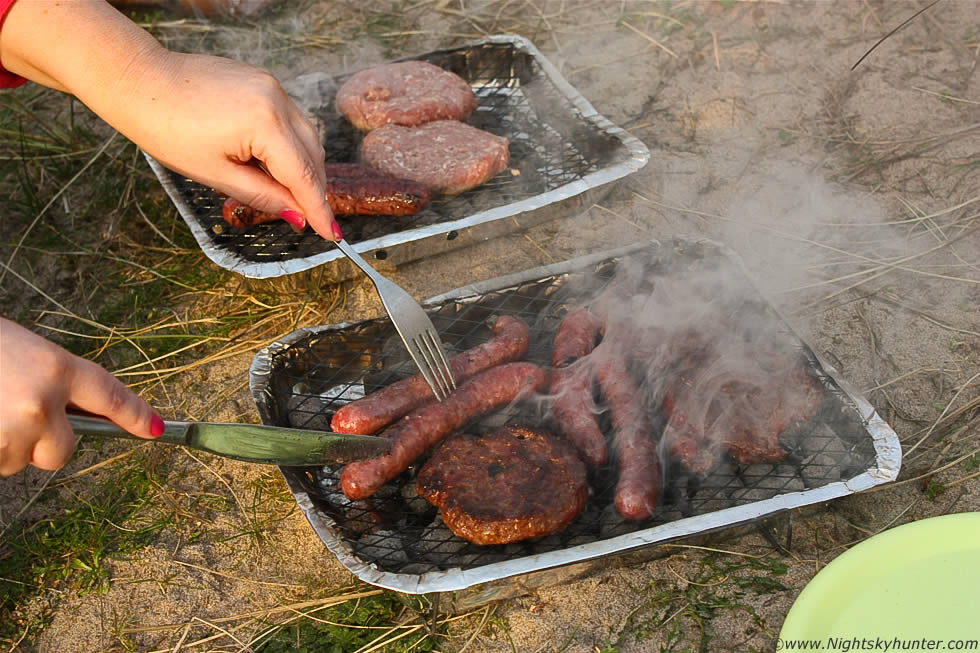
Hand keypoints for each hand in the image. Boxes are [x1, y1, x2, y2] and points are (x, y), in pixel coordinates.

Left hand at [0, 0, 341, 240]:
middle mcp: (277, 100)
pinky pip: (289, 119)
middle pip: (312, 154)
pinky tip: (272, 163)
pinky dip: (288, 145)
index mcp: (265, 124)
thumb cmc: (167, 128)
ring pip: (305, 136)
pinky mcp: (263, 81)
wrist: (138, 81)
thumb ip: (263, 196)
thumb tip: (296, 217)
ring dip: (302, 166)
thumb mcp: (216, 174)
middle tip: (308, 219)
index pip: (303, 176)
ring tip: (287, 194)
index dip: (318, 208)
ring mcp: (272, 86)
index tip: (331, 234)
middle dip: (312, 188)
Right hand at [0, 318, 162, 476]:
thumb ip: (54, 382)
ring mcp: (8, 430)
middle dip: (42, 445)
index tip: (155, 430)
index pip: (111, 396)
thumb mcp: (23, 351)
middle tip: (11, 415)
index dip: (136, 416)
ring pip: (16, 461)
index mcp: (56, 368)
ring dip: (1, 446)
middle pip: (61, 452)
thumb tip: (77, 415)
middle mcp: (39, 402)